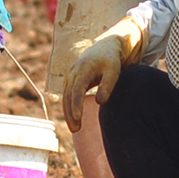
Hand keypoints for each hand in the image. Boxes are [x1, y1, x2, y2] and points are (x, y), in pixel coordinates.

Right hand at [62, 17, 143, 131]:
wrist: (105, 47)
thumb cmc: (112, 61)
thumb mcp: (113, 72)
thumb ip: (107, 86)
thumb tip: (99, 102)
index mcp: (83, 69)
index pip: (77, 89)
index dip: (76, 104)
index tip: (78, 118)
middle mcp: (73, 72)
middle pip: (68, 95)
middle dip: (70, 113)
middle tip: (76, 130)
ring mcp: (70, 76)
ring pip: (66, 97)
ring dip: (68, 113)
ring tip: (75, 129)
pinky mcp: (71, 80)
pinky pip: (67, 96)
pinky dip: (69, 107)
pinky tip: (74, 119)